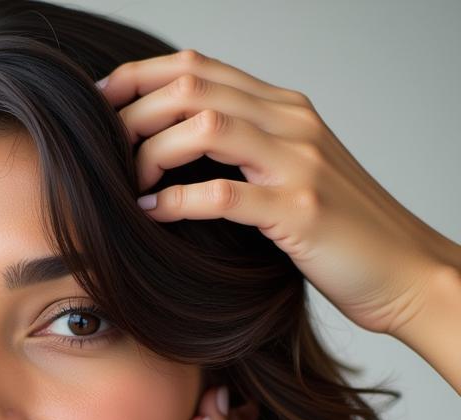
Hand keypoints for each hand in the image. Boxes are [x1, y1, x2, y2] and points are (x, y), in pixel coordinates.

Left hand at [97, 49, 460, 338]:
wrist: (403, 271)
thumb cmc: (338, 232)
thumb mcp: (288, 175)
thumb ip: (243, 153)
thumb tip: (172, 151)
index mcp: (284, 108)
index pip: (199, 66)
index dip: (138, 77)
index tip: (99, 105)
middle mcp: (291, 123)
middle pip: (192, 87)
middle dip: (134, 115)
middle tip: (105, 153)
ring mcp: (298, 165)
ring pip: (206, 127)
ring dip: (152, 153)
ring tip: (130, 184)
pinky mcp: (299, 213)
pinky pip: (223, 196)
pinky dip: (177, 202)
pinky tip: (152, 215)